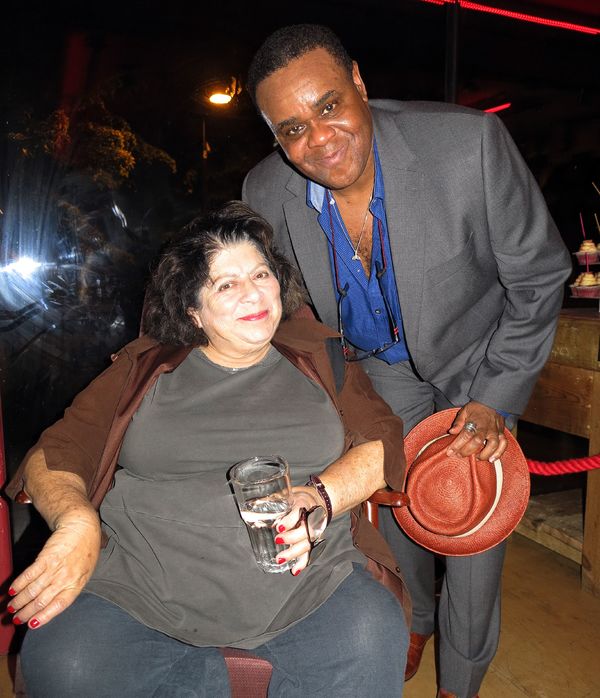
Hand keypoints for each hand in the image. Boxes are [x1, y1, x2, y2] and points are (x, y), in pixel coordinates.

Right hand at [8, 510, 100, 628]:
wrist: (83, 527)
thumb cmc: (85, 550)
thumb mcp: (84, 572)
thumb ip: (71, 587)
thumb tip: (53, 603)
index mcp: (77, 584)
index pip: (59, 606)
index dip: (44, 617)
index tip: (31, 625)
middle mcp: (66, 578)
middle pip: (42, 600)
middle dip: (26, 612)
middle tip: (16, 618)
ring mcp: (56, 568)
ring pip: (33, 590)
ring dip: (19, 600)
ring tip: (11, 606)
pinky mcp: (46, 557)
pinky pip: (30, 574)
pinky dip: (19, 584)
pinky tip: (12, 591)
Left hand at [273, 486, 325, 575]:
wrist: (317, 501)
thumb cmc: (299, 498)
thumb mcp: (288, 494)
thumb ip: (274, 499)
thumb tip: (253, 504)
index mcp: (304, 505)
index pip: (298, 514)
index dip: (289, 522)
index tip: (279, 527)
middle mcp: (311, 519)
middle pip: (304, 531)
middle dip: (291, 538)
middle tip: (278, 540)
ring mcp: (313, 532)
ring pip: (306, 544)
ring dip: (293, 553)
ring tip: (280, 558)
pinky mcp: (313, 541)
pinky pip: (309, 554)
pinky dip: (302, 563)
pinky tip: (294, 570)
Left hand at [447, 401, 506, 461]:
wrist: (492, 402)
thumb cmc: (476, 408)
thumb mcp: (465, 411)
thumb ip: (458, 422)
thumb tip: (451, 432)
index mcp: (476, 421)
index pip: (465, 434)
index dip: (457, 444)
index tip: (450, 452)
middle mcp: (487, 427)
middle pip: (477, 442)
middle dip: (467, 451)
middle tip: (459, 455)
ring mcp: (496, 431)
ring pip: (493, 445)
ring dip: (484, 454)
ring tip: (476, 458)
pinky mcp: (502, 434)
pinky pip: (503, 445)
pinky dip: (498, 453)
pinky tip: (491, 459)